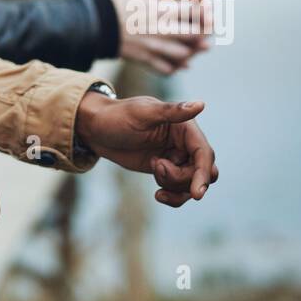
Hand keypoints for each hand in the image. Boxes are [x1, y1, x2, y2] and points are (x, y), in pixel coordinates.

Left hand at [75, 93, 217, 207]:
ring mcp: (176, 158)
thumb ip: (172, 111)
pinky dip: (173, 196)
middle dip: (183, 179)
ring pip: (191, 183)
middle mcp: (184, 142)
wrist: (97, 130)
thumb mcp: (142, 113)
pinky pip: (180, 190)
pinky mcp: (166, 170)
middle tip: (156, 168)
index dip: (203, 173)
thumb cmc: (118, 116)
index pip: (203, 153)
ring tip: (152, 168)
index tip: (196, 194)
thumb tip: (201, 104)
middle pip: (201, 171)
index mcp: (184, 126)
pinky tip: (158, 195)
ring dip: (173, 185)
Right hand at [110, 0, 211, 73]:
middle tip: (200, 32)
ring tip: (189, 48)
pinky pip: (167, 69)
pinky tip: (176, 63)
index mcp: (163, 10)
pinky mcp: (145, 60)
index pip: (195, 12)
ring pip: (184, 54)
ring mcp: (154, 47)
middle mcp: (162, 30)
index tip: (202, 12)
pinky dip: (175, 67)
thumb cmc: (120, 1)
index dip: (202, 11)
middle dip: (201, 34)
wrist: (97, 22)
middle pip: (195, 35)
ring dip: (189, 52)